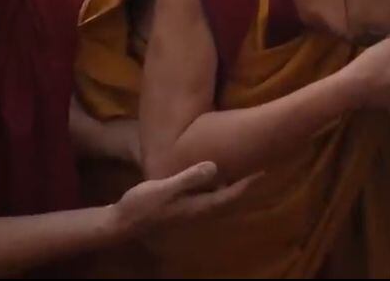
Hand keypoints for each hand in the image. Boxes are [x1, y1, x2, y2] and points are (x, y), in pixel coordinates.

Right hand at [107, 162, 252, 238]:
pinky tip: (218, 177)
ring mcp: (192, 211)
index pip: (232, 194)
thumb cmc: (143, 204)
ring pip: (221, 198)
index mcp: (199, 206)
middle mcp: (200, 210)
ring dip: (234, 186)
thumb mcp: (165, 188)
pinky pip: (210, 196)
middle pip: (231, 198)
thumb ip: (189, 178)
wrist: (124, 222)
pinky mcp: (184, 208)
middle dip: (247, 185)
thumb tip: (215, 167)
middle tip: (262, 166)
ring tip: (245, 169)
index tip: (265, 169)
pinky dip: (220, 186)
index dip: (249, 182)